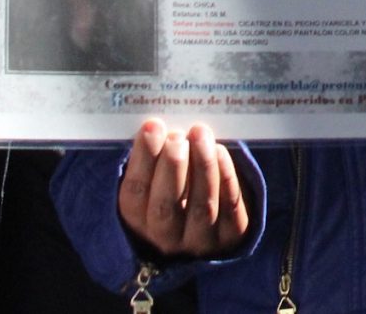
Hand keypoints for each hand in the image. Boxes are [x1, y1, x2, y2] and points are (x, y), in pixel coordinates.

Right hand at [116, 119, 249, 260]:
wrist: (212, 226)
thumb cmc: (175, 188)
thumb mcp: (155, 180)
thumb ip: (153, 159)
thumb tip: (157, 124)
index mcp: (138, 223)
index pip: (134, 194)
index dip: (142, 160)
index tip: (151, 126)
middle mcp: (166, 237)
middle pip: (165, 206)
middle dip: (171, 167)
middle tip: (177, 137)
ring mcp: (199, 241)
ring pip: (201, 206)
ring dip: (201, 166)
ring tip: (200, 134)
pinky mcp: (231, 236)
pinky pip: (229, 206)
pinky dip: (224, 176)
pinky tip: (220, 150)